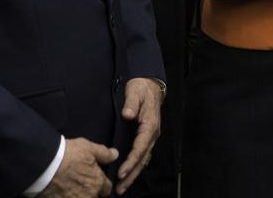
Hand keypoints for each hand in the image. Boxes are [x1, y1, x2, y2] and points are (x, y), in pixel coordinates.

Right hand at [43, 139, 118, 197]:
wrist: (45, 165)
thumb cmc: (67, 155)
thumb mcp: (88, 147)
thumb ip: (104, 153)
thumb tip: (115, 155)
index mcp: (97, 182)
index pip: (107, 189)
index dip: (102, 184)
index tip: (97, 180)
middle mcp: (89, 196)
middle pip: (94, 197)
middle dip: (91, 192)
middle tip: (82, 184)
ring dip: (79, 195)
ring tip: (71, 188)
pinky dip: (66, 196)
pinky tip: (62, 192)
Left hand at [115, 78, 162, 193]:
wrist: (149, 85)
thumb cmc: (141, 88)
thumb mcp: (135, 92)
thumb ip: (131, 103)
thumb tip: (127, 115)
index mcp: (149, 126)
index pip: (140, 148)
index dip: (131, 162)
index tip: (121, 173)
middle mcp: (152, 134)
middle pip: (142, 159)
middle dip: (132, 175)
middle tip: (120, 189)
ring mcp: (149, 137)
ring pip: (142, 160)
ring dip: (133, 174)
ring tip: (122, 188)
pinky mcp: (145, 137)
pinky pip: (141, 155)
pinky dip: (135, 167)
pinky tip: (127, 175)